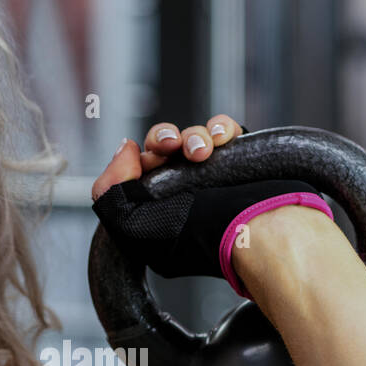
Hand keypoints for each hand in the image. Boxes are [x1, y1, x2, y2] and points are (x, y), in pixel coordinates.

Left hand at [90, 116, 330, 295]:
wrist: (255, 233)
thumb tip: (124, 148)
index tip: (144, 162)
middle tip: (170, 145)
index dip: (134, 161)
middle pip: (162, 146)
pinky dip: (221, 127)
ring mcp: (214, 176)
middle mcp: (184, 192)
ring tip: (201, 152)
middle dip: (162, 138)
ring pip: (191, 136)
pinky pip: (225, 130)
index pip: (134, 173)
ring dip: (192, 136)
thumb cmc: (198, 239)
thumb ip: (109, 191)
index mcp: (157, 210)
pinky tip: (222, 139)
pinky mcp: (242, 160)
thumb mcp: (131, 229)